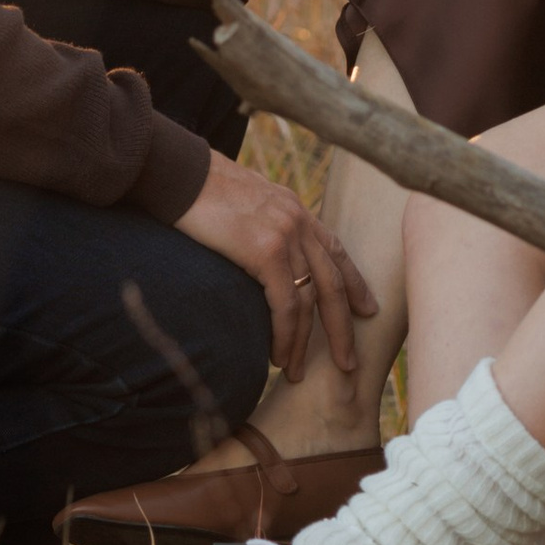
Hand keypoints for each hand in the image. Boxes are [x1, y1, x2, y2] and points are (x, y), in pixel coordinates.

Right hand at [179, 156, 377, 381]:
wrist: (178, 172)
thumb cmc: (198, 189)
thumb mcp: (242, 202)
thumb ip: (261, 224)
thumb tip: (257, 252)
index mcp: (294, 208)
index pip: (334, 250)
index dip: (354, 282)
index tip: (367, 309)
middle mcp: (298, 221)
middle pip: (333, 282)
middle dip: (343, 326)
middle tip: (349, 362)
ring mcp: (286, 235)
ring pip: (310, 300)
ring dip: (304, 343)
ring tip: (296, 373)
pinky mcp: (267, 251)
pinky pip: (286, 305)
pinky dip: (285, 336)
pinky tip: (279, 357)